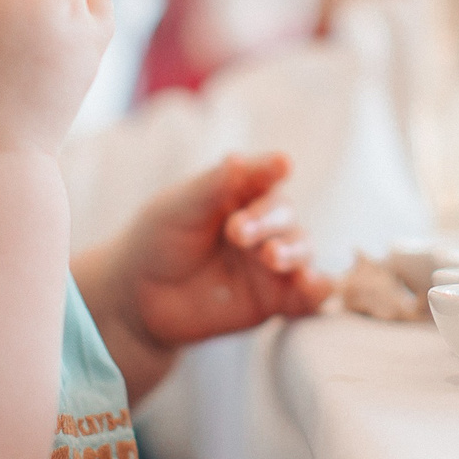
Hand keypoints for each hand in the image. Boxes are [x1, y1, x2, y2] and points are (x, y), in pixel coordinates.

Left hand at [83, 154, 331, 398]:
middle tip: (237, 232)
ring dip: (293, 251)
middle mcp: (263, 223)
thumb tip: (237, 159)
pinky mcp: (276, 298)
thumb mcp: (178, 209)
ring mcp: (272, 261)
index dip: (272, 169)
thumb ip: (211, 188)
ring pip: (302, 248)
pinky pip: (307, 294)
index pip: (263, 175)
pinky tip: (312, 284)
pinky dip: (317, 288)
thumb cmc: (159, 240)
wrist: (141, 298)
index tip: (281, 164)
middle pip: (283, 213)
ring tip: (271, 257)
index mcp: (241, 191)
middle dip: (267, 220)